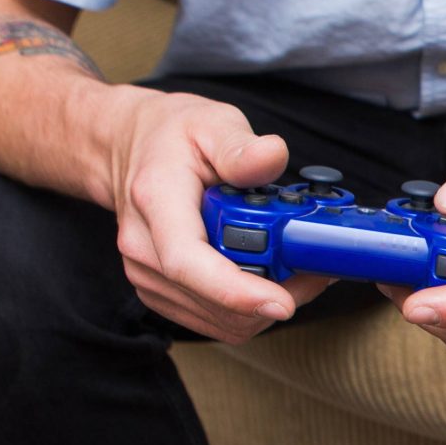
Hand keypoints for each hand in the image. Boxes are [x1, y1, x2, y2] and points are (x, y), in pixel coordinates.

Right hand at [100, 88, 330, 342]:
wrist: (129, 148)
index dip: (237, 291)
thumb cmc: (172, 137)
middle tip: (316, 266)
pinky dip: (250, 308)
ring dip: (267, 303)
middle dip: (274, 292)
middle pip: (214, 300)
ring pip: (220, 320)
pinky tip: (271, 276)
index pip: (188, 262)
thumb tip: (273, 155)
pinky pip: (215, 320)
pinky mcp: (161, 291)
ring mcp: (148, 274)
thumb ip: (242, 147)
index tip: (282, 302)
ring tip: (296, 267)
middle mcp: (144, 247)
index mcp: (156, 202)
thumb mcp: (212, 124)